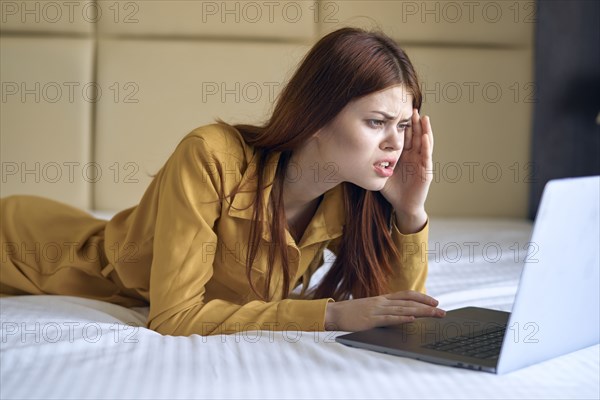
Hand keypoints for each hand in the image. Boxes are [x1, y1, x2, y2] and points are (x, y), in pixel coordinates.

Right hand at [324, 290, 445, 331]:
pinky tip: (412, 319)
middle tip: (443, 311)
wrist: (334, 313)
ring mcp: (377, 310)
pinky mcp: (371, 319)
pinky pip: (389, 318)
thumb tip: (397, 314)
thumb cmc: (350, 313)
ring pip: (404, 309)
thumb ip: (383, 310)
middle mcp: (382, 302)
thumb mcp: (369, 308)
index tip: (434, 302)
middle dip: (428, 306)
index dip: (421, 297)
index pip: (406, 295)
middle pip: (409, 301)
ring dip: (422, 312)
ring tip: (435, 314)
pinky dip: (402, 318)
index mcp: (382, 299)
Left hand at [380, 109, 433, 229]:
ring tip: (423, 118)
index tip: (399, 111)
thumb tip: (356, 152)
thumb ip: (373, 162)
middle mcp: (414, 157)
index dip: (403, 125)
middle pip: (415, 136)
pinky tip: (424, 137)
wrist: (402, 206)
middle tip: (411, 108)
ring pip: (424, 143)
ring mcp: (421, 163)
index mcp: (404, 155)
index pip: (404, 137)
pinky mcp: (426, 171)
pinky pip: (426, 157)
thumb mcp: (380, 172)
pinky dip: (426, 146)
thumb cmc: (392, 190)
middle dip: (414, 123)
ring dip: (424, 130)